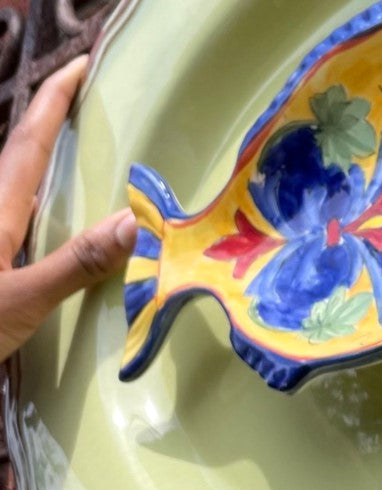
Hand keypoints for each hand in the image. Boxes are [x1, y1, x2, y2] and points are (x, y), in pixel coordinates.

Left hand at [0, 56, 135, 363]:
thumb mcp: (21, 299)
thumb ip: (77, 262)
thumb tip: (135, 221)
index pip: (33, 141)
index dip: (56, 100)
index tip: (84, 66)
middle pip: (20, 153)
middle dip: (51, 122)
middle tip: (85, 103)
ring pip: (14, 186)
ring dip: (43, 163)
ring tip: (76, 153)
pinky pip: (15, 219)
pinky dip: (37, 205)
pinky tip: (49, 221)